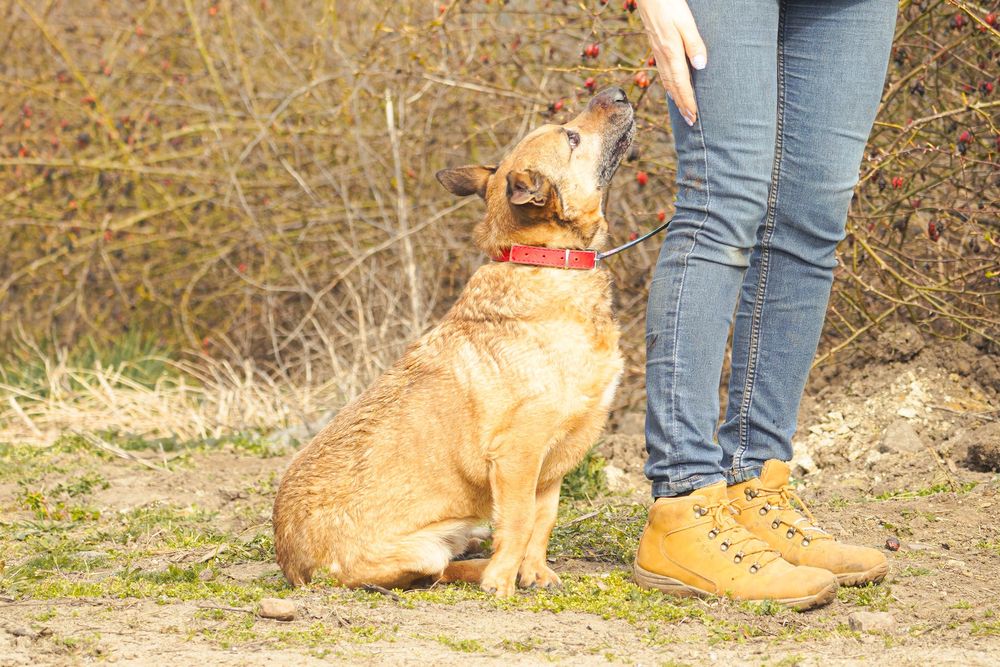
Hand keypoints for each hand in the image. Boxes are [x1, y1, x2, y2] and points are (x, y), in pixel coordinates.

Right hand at [636, 0, 706, 125]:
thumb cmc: (669, 4)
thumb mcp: (686, 21)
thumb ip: (694, 43)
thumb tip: (701, 66)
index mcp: (672, 52)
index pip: (682, 83)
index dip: (688, 101)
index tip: (694, 116)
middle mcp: (663, 56)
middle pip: (673, 87)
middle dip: (682, 105)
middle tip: (691, 121)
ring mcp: (657, 53)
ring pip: (667, 82)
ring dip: (675, 98)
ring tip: (683, 111)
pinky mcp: (656, 47)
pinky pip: (663, 73)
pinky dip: (668, 86)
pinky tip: (672, 89)